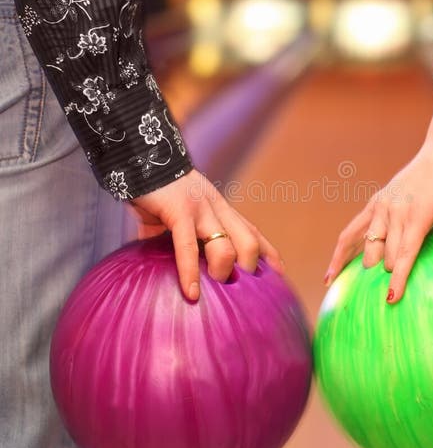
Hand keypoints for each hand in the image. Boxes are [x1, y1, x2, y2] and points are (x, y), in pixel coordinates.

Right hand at [129, 169, 283, 299]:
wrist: (138, 155)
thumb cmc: (154, 189)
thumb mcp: (171, 214)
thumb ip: (168, 236)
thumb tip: (153, 260)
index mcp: (219, 209)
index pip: (253, 232)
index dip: (268, 254)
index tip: (279, 274)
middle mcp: (217, 208)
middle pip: (249, 242)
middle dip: (250, 269)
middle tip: (240, 291)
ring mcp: (201, 209)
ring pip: (227, 246)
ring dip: (224, 272)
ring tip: (214, 289)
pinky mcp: (180, 211)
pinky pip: (189, 247)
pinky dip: (190, 272)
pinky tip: (191, 293)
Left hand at [325, 130, 432, 302]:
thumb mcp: (429, 198)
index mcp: (379, 203)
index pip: (349, 235)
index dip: (338, 259)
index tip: (329, 280)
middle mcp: (381, 209)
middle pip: (367, 252)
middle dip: (371, 272)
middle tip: (375, 291)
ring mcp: (397, 213)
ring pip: (384, 257)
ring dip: (391, 274)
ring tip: (394, 294)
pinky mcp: (417, 218)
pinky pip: (404, 256)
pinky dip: (398, 279)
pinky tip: (394, 297)